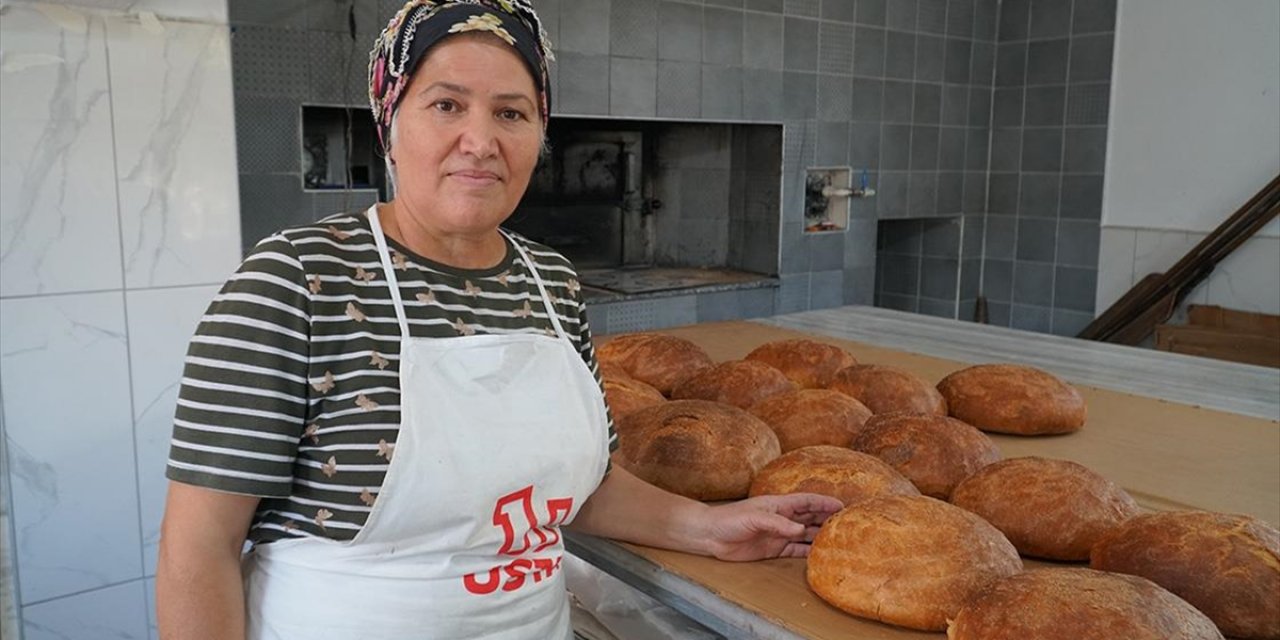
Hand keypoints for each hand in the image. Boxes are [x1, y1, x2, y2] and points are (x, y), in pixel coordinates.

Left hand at [700, 493, 843, 561]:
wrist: (710, 536)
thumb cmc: (729, 519)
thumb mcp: (754, 518)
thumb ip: (777, 523)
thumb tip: (800, 530)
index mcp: (778, 505)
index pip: (807, 501)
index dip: (824, 502)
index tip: (842, 505)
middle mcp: (782, 519)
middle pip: (810, 518)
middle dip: (828, 519)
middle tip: (848, 524)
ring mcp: (779, 534)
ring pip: (806, 535)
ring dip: (821, 536)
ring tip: (840, 540)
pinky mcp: (773, 549)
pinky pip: (796, 550)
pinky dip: (808, 552)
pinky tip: (821, 556)